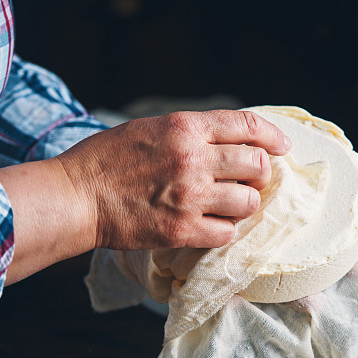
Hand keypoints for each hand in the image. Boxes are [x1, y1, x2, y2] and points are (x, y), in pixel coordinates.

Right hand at [58, 109, 290, 250]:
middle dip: (261, 173)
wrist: (76, 196)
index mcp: (185, 127)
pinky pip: (227, 232)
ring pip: (249, 202)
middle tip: (252, 180)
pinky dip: (224, 230)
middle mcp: (193, 159)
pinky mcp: (182, 229)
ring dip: (245, 204)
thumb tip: (229, 141)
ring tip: (230, 205)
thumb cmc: (106, 159)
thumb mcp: (150, 128)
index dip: (272, 136)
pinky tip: (211, 225)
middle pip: (258, 165)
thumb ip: (191, 133)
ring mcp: (190, 196)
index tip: (282, 146)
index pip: (247, 126)